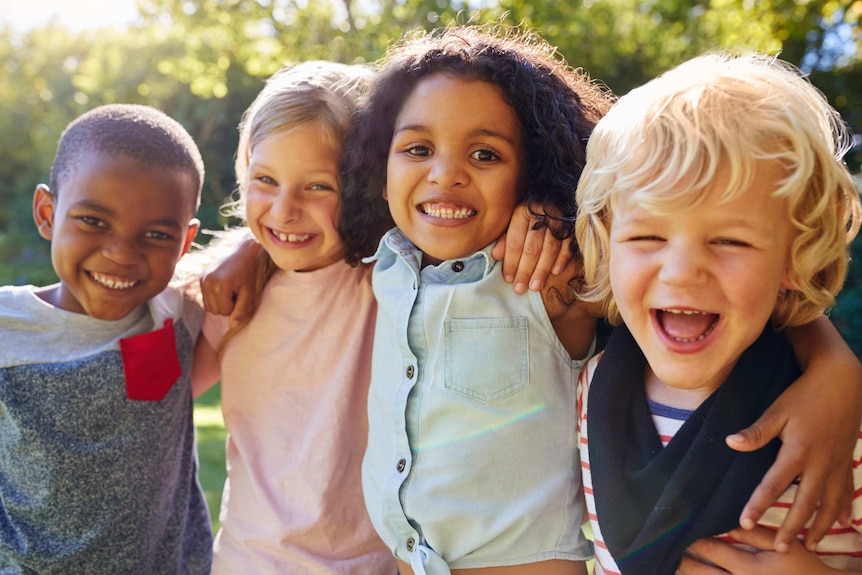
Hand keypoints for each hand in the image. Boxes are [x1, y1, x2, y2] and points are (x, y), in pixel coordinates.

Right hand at [199, 231, 261, 326]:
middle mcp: (207, 282)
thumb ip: (242, 310)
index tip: (241, 293)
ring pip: (209, 306)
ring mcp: (202, 279)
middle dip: (227, 305)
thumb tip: (232, 326)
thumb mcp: (249, 292)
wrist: (244, 251)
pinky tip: (225, 286)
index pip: (224, 312)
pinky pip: (206, 297)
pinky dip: (216, 296)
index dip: (235, 306)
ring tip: (231, 289)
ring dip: (221, 302)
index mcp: (219, 286)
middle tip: (237, 291)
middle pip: (214, 310)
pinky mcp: (201, 277)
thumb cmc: (250, 272)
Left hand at [490, 203, 572, 293]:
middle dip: (525, 270)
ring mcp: (559, 221)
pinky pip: (568, 245)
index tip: (508, 279)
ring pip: (549, 249)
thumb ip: (506, 238)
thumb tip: (496, 256)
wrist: (557, 196)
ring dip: (542, 270)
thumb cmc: (531, 212)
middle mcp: (541, 216)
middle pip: (532, 247)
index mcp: (523, 213)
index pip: (515, 242)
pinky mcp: (573, 226)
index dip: (511, 261)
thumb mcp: (515, 220)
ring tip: (535, 286)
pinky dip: (562, 259)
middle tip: (520, 288)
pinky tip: (555, 272)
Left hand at [678, 527, 837, 574]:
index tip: (680, 530)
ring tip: (674, 567)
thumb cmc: (802, 568)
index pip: (710, 549)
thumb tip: (728, 522)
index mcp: (746, 568)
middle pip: (698, 572)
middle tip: (667, 550)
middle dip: (682, 561)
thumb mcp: (781, 546)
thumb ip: (754, 533)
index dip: (693, 540)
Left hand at [727, 317, 861, 550]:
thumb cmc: (805, 396)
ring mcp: (837, 465)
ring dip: (821, 526)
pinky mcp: (847, 461)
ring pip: (830, 504)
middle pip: (805, 503)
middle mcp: (819, 464)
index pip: (773, 484)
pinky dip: (845, 508)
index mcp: (797, 452)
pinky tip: (843, 522)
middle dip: (792, 528)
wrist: (843, 382)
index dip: (758, 504)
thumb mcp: (777, 411)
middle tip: (779, 548)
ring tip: (810, 544)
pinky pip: (847, 491)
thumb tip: (731, 442)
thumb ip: (756, 432)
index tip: (745, 522)